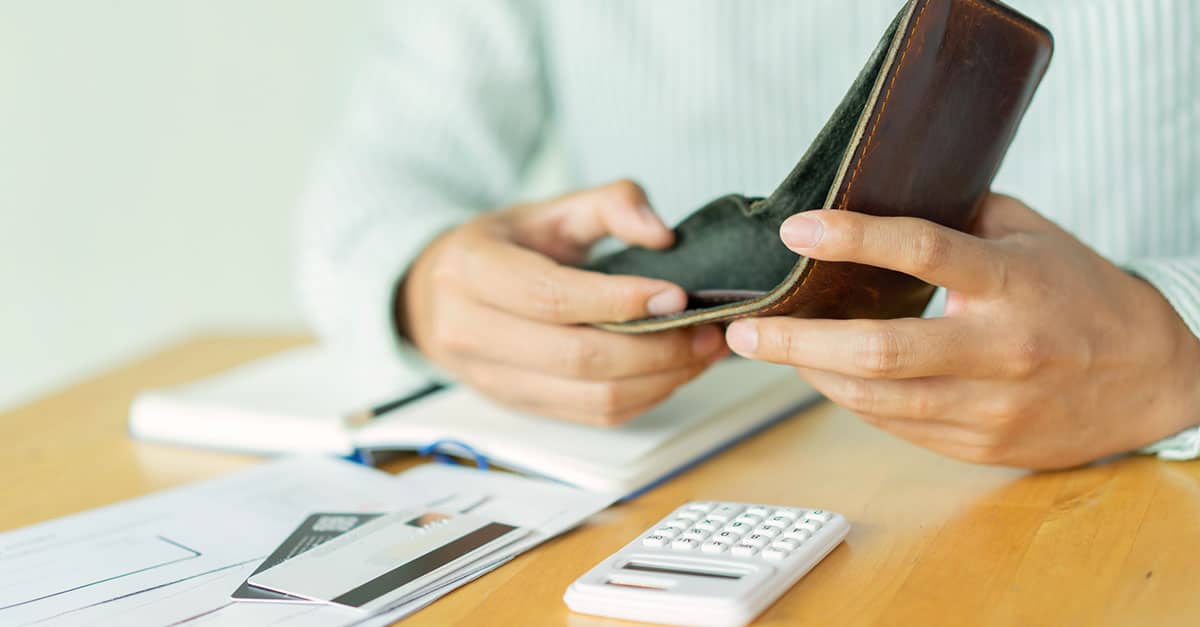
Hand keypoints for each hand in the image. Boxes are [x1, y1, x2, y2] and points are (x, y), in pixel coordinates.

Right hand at [398, 180, 727, 424]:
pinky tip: (672, 372)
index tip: (677, 294)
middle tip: (706, 329)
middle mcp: (471, 331)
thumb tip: (662, 234)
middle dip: (655, 348)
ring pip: (590, 399)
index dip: (619, 301)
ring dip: (658, 381)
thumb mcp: (548, 209)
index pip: (552, 297)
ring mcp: (491, 379)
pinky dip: (642, 399)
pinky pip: (591, 417)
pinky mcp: (518, 407)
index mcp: (471, 271)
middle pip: (577, 357)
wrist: (435, 294)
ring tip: (700, 352)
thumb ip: (610, 204)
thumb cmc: (500, 248)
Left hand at [725, 194, 1199, 467]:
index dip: (851, 238)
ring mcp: (990, 405)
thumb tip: (881, 192)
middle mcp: (999, 349)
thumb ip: (963, 213)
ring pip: (876, 398)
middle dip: (797, 340)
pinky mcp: (981, 445)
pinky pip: (895, 424)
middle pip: (879, 349)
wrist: (1154, 380)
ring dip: (811, 374)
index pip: (922, 252)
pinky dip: (851, 399)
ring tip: (771, 350)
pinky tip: (826, 376)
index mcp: (1011, 282)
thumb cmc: (1085, 297)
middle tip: (746, 328)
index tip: (795, 230)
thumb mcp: (1034, 236)